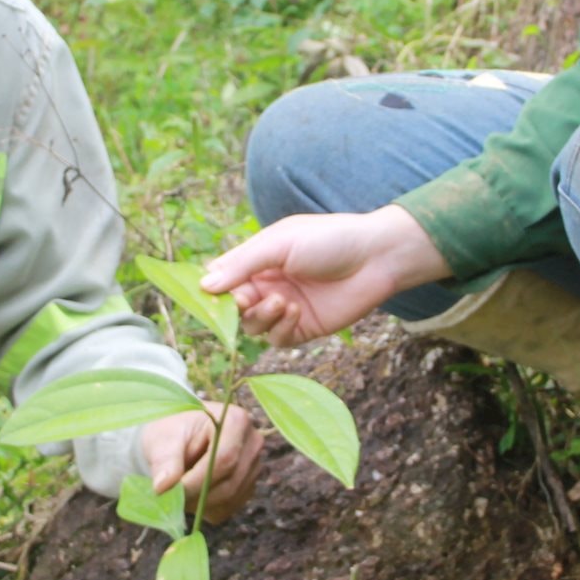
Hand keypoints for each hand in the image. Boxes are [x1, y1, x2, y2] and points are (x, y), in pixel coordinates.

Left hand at [144, 401, 266, 523]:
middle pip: (230, 482)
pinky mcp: (249, 486)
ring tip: (177, 492)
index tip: (171, 490)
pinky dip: (206, 510)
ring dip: (200, 504)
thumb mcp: (162, 439)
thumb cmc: (170, 433)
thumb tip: (162, 487)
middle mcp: (252, 443)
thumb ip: (165, 462)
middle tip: (169, 497)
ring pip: (230, 499)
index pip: (224, 458)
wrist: (176, 438)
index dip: (197, 480)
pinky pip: (229, 508)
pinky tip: (190, 495)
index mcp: (235, 420)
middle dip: (197, 495)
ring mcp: (254, 466)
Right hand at [201, 204, 450, 347]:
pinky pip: (277, 340)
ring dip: (261, 317)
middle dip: (235, 307)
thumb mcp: (279, 244)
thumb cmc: (328, 239)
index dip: (212, 289)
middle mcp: (267, 285)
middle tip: (244, 300)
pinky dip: (281, 329)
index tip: (207, 293)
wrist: (375, 257)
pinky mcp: (304, 328)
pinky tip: (295, 312)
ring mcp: (284, 308)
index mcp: (257, 261)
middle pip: (232, 308)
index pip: (221, 279)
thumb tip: (204, 285)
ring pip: (252, 327)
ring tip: (282, 302)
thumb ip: (242, 264)